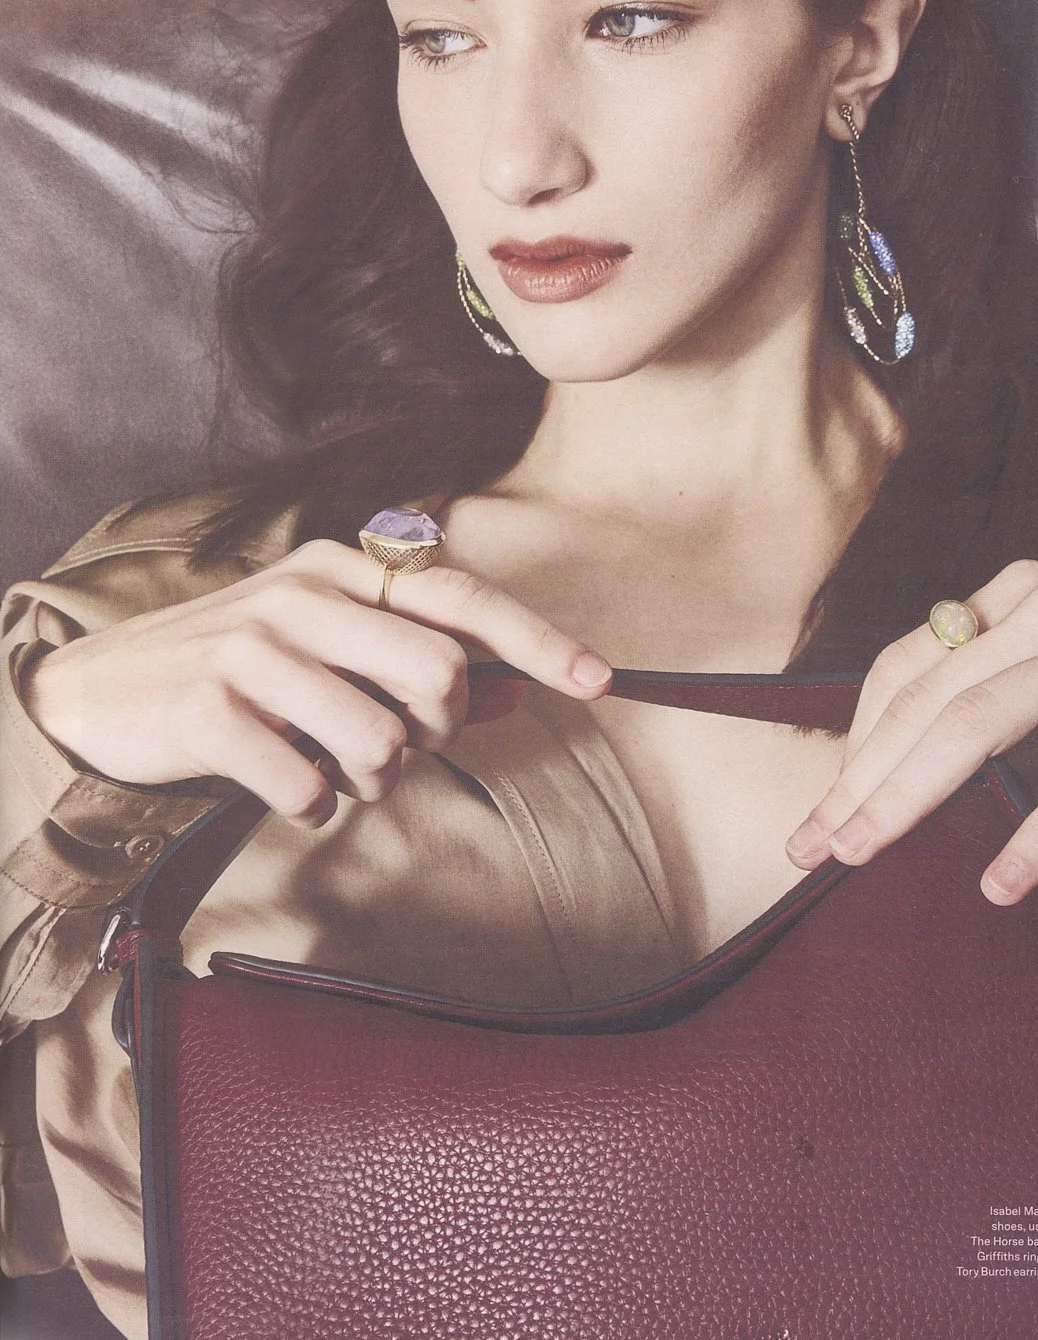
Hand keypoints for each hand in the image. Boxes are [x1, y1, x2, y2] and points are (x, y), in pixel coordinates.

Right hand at [25, 540, 610, 827]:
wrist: (101, 692)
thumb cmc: (241, 670)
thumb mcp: (331, 651)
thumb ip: (422, 665)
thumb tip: (521, 691)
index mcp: (343, 569)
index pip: (462, 598)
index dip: (538, 640)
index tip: (599, 679)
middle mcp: (305, 593)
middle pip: (438, 673)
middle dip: (438, 730)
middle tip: (400, 743)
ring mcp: (253, 647)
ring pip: (380, 738)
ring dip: (375, 778)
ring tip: (338, 769)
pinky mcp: (211, 708)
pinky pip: (308, 784)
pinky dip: (313, 805)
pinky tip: (290, 787)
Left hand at [786, 559, 1037, 902]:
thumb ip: (998, 670)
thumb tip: (913, 749)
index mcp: (1013, 594)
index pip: (905, 666)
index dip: (856, 736)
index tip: (827, 798)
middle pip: (923, 701)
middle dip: (858, 778)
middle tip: (810, 845)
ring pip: (974, 726)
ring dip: (905, 796)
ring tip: (862, 852)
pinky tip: (1003, 882)